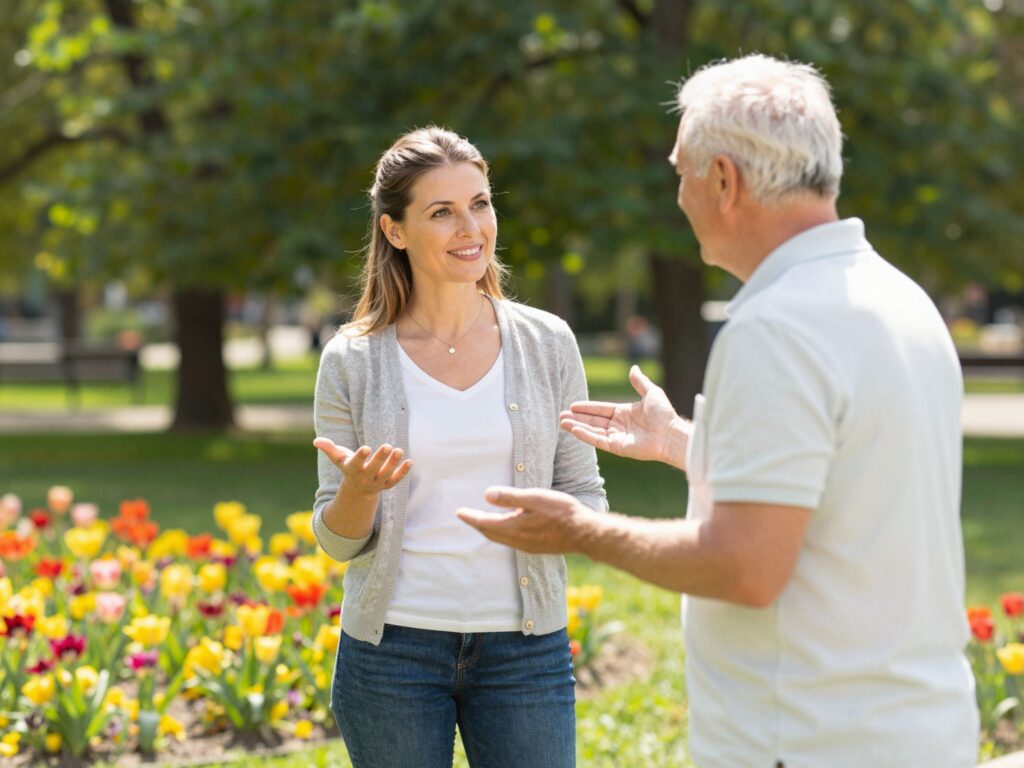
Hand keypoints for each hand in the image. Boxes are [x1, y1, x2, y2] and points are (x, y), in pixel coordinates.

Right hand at [313, 437, 411, 495]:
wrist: (358, 489)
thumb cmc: (348, 467)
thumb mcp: (338, 458)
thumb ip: (329, 448)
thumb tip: (316, 441)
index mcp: (352, 470)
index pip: (356, 464)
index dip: (361, 456)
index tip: (367, 447)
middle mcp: (365, 478)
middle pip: (373, 469)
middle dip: (380, 458)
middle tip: (387, 446)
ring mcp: (377, 482)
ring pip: (386, 474)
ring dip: (393, 464)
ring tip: (399, 450)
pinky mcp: (388, 485)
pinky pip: (396, 479)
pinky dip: (403, 472)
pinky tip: (410, 461)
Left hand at [456, 486, 589, 554]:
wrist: (585, 533)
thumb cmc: (562, 512)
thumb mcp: (535, 498)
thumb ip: (510, 497)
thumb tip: (486, 495)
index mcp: (514, 527)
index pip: (485, 523)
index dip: (470, 517)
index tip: (458, 513)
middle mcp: (517, 540)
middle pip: (490, 533)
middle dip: (477, 524)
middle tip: (467, 516)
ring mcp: (527, 546)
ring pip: (501, 539)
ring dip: (489, 530)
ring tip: (483, 520)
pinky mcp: (536, 547)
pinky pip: (511, 541)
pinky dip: (502, 534)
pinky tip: (508, 528)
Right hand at [560, 365, 687, 466]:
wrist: (670, 433)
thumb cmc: (664, 414)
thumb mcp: (651, 392)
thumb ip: (639, 381)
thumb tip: (633, 368)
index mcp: (624, 413)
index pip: (601, 409)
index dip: (586, 407)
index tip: (572, 405)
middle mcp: (619, 425)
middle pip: (593, 420)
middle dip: (577, 417)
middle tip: (561, 414)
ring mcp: (617, 437)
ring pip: (592, 431)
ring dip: (577, 426)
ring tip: (562, 422)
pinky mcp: (617, 447)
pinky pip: (597, 441)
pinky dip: (585, 435)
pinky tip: (574, 429)